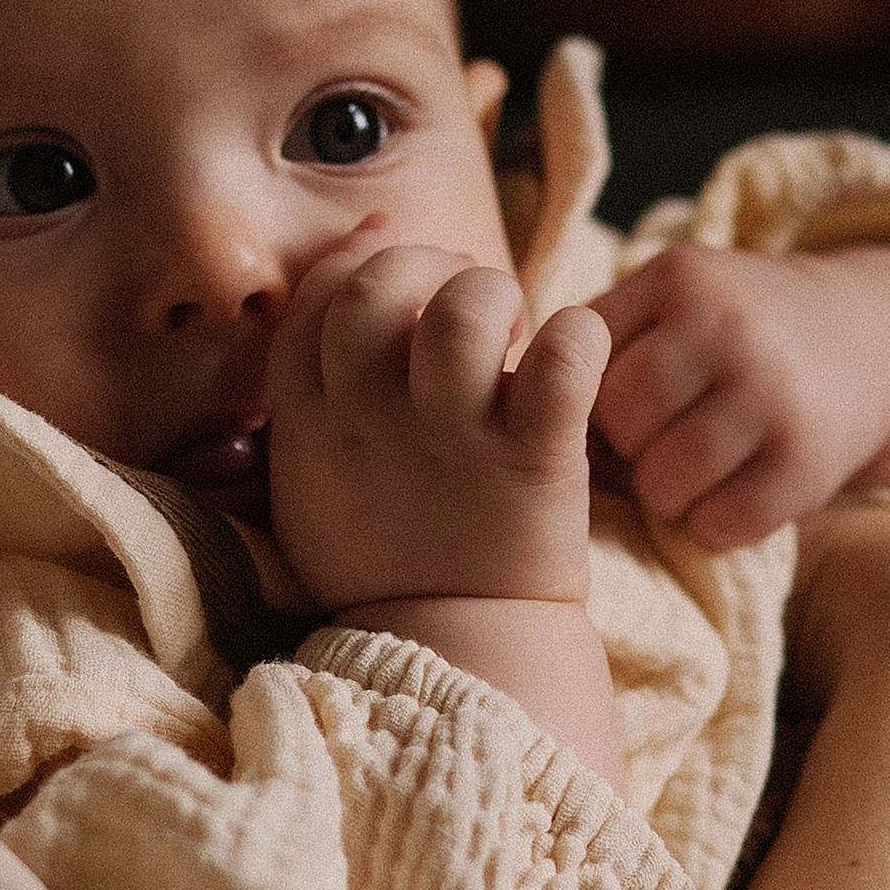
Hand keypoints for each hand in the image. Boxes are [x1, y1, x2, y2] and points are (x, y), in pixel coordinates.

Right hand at [263, 228, 610, 612]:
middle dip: (426, 262)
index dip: (361, 259)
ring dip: (493, 293)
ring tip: (513, 325)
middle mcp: (371, 418)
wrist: (455, 650)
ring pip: (464, 310)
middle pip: (378, 288)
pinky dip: (578, 334)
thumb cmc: (387, 551)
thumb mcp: (311, 472)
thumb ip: (317, 372)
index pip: (320, 296)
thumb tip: (370, 239)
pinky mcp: (532, 462)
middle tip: (465, 289)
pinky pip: (562, 361)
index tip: (399, 265)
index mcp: (310, 421)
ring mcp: (452, 439)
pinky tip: (576, 346)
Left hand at [589, 243, 889, 551]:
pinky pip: (721, 524)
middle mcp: (731, 331)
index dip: (582, 399)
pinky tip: (723, 497)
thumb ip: (599, 334)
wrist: (862, 345)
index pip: (583, 360)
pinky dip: (710, 524)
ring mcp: (775, 398)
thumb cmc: (730, 330)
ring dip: (662, 493)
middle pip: (623, 423)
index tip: (605, 409)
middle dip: (623, 447)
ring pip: (665, 483)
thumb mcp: (670, 297)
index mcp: (680, 281)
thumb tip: (517, 405)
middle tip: (645, 447)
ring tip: (680, 473)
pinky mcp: (809, 464)